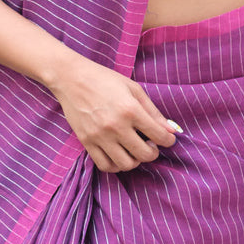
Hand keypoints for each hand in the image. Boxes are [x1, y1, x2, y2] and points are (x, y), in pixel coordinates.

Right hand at [48, 56, 180, 173]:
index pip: (159, 136)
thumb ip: (153, 111)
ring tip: (134, 150)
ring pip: (126, 164)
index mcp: (130, 110)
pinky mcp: (86, 142)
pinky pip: (105, 165)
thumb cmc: (105, 79)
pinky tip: (119, 154)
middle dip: (153, 152)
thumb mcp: (134, 89)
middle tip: (151, 145)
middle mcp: (116, 126)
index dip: (168, 140)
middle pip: (145, 154)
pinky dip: (116, 165)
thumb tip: (171, 130)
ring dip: (135, 160)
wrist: (71, 78)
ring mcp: (99, 136)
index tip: (168, 139)